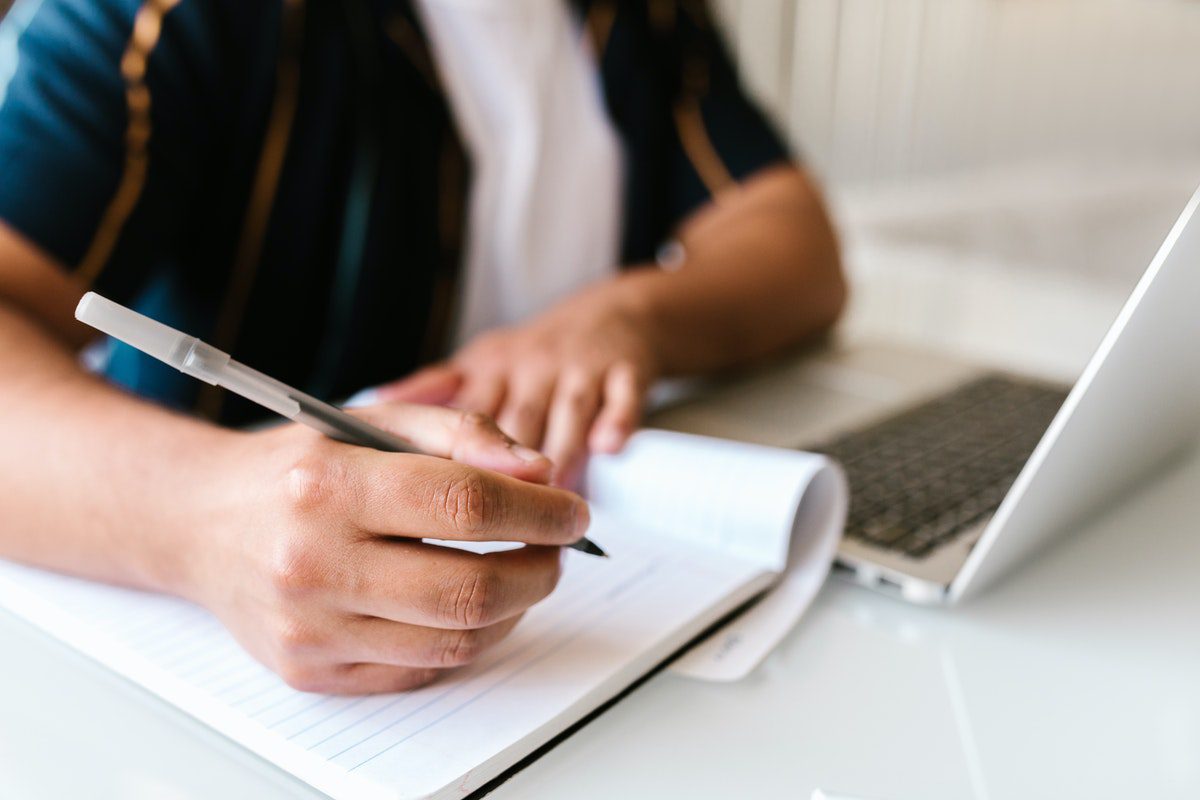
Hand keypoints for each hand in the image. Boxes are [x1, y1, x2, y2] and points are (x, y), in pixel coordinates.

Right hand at [180, 403, 588, 693]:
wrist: (198, 523)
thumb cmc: (295, 468)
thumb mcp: (370, 421)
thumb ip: (460, 434)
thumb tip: (538, 472)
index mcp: (328, 485)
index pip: (465, 503)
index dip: (539, 509)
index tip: (573, 510)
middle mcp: (311, 562)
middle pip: (469, 587)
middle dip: (539, 569)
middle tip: (556, 549)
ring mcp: (308, 628)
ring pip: (455, 639)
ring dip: (514, 609)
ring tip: (523, 573)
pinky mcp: (310, 670)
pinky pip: (421, 668)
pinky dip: (468, 639)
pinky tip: (476, 606)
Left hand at [376, 283, 659, 486]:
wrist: (615, 315)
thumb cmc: (538, 355)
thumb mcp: (481, 364)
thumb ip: (432, 391)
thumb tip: (373, 406)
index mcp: (490, 372)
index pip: (467, 419)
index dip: (460, 465)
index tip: (445, 508)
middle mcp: (531, 367)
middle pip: (516, 422)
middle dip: (510, 477)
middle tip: (501, 528)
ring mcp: (580, 368)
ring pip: (566, 412)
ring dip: (559, 455)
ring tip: (551, 512)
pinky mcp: (628, 368)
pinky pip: (624, 395)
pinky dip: (617, 419)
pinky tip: (607, 447)